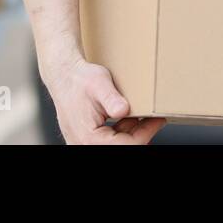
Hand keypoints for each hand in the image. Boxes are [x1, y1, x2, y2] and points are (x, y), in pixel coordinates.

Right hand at [43, 54, 165, 144]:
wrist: (64, 77)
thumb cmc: (80, 80)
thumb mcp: (99, 84)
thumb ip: (111, 99)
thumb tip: (123, 110)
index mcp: (88, 137)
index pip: (125, 145)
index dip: (146, 133)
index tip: (158, 120)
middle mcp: (84, 144)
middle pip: (123, 146)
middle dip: (141, 133)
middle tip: (155, 117)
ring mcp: (85, 143)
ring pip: (118, 144)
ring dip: (133, 131)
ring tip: (144, 114)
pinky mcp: (88, 139)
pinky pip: (111, 140)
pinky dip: (123, 129)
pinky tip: (130, 116)